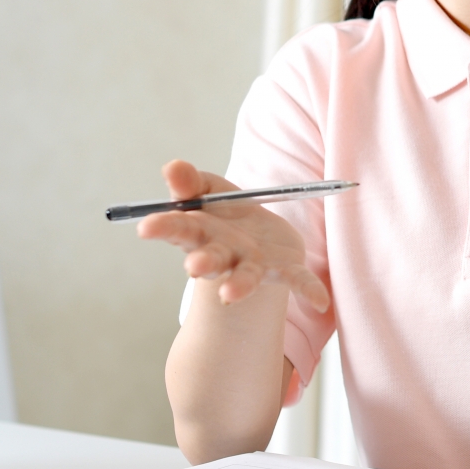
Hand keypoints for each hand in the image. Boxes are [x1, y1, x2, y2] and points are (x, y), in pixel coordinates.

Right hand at [136, 160, 330, 310]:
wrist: (261, 237)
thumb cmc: (226, 215)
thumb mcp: (209, 191)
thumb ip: (191, 182)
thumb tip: (172, 167)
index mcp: (200, 232)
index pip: (177, 228)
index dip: (163, 226)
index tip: (147, 225)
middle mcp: (223, 254)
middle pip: (209, 258)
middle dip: (202, 262)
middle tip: (193, 267)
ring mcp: (252, 265)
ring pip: (244, 276)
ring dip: (238, 286)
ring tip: (230, 296)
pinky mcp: (281, 270)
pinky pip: (296, 279)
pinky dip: (309, 289)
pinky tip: (322, 301)